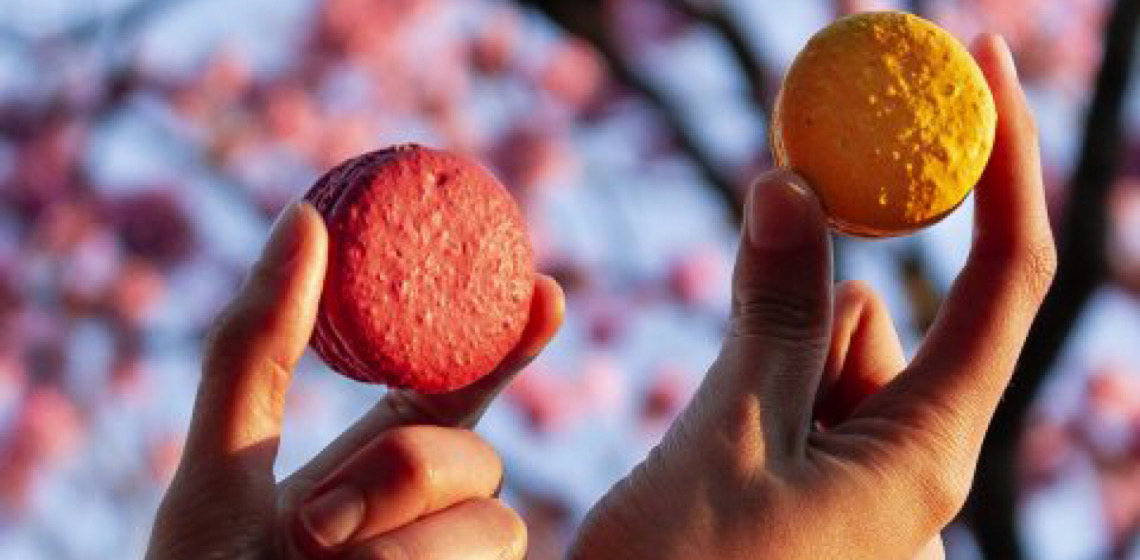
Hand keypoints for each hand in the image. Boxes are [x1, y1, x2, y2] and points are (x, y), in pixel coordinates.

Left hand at [145, 202, 564, 558]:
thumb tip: (304, 215)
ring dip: (403, 548)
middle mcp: (427, 516)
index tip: (544, 291)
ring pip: (494, 524)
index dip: (509, 339)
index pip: (461, 390)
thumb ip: (256, 348)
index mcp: (375, 464)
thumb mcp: (215, 470)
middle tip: (312, 527)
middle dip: (405, 476)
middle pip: (476, 457)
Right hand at [569, 35, 1054, 559]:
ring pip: (837, 365)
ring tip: (707, 433)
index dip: (1003, 165)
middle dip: (829, 286)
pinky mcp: (815, 506)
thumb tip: (799, 186)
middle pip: (897, 325)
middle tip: (763, 254)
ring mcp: (862, 499)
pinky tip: (708, 449)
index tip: (976, 61)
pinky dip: (759, 388)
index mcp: (920, 463)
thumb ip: (773, 315)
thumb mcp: (724, 438)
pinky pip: (804, 409)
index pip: (1000, 285)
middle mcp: (910, 481)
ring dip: (775, 350)